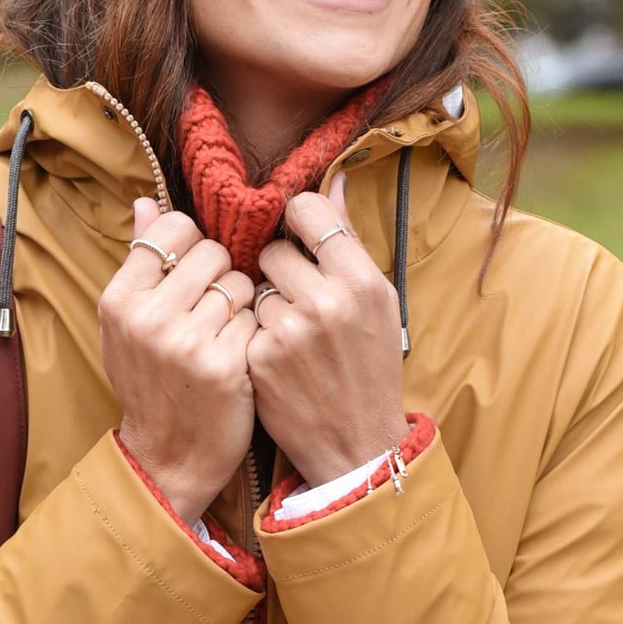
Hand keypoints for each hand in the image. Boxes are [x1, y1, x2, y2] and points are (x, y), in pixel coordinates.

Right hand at [99, 199, 256, 521]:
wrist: (167, 458)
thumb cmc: (151, 384)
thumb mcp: (127, 325)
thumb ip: (140, 262)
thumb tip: (146, 201)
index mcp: (120, 299)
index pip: (175, 229)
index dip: (195, 245)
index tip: (196, 271)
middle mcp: (149, 317)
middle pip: (213, 252)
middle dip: (222, 274)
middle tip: (213, 308)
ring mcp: (187, 342)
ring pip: (240, 283)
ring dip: (242, 304)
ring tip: (224, 333)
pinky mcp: (225, 365)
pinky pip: (256, 318)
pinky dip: (254, 333)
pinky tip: (238, 355)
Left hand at [248, 169, 406, 486]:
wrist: (357, 445)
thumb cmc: (371, 368)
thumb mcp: (377, 302)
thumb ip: (348, 240)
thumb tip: (333, 178)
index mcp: (362, 281)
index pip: (308, 211)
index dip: (297, 222)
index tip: (299, 239)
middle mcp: (327, 302)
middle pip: (272, 249)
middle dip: (278, 268)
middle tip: (297, 297)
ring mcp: (289, 332)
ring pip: (254, 286)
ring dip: (265, 303)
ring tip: (292, 333)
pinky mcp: (259, 358)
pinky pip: (245, 322)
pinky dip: (255, 335)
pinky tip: (279, 359)